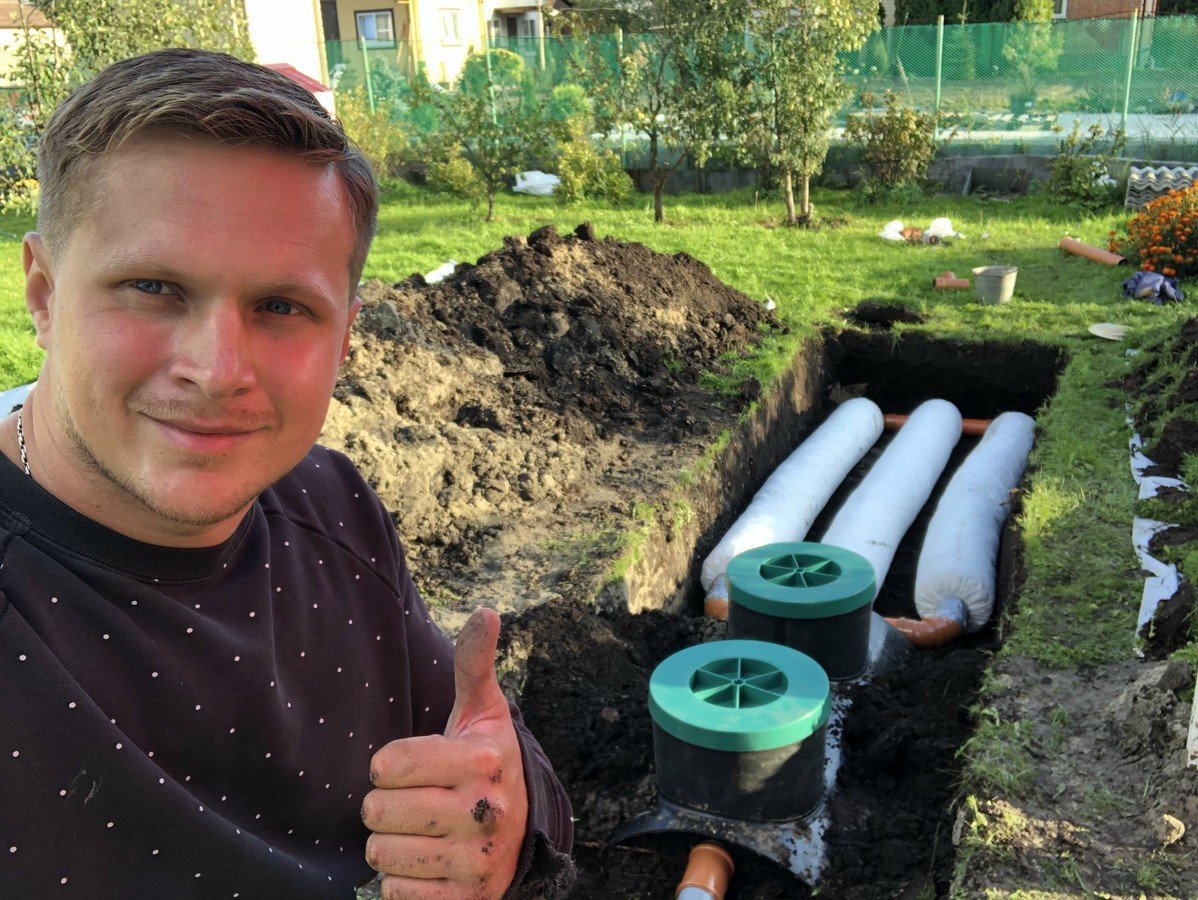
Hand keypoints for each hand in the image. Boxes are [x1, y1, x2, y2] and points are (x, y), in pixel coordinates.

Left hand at [363, 608, 528, 898]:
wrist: (524, 837)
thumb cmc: (486, 765)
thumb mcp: (483, 715)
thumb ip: (474, 664)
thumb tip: (487, 610)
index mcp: (485, 761)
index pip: (388, 764)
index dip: (388, 766)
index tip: (410, 767)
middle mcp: (486, 812)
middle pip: (377, 811)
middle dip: (386, 806)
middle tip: (416, 802)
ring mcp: (476, 862)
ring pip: (381, 854)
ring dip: (391, 845)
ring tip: (421, 833)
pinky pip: (394, 894)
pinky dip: (401, 883)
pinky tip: (428, 866)